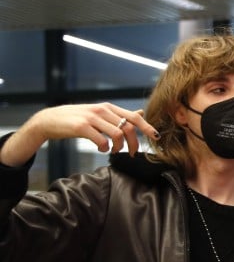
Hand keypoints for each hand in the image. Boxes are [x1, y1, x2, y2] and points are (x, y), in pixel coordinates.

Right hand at [3, 103, 156, 166]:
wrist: (49, 120)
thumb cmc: (77, 119)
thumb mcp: (100, 113)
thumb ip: (119, 115)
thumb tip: (141, 112)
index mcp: (109, 107)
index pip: (134, 116)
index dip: (147, 127)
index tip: (156, 138)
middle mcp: (102, 110)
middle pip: (128, 127)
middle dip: (134, 143)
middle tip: (132, 154)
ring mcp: (92, 117)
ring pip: (117, 134)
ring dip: (119, 147)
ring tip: (113, 151)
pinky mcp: (81, 127)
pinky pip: (101, 140)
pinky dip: (104, 148)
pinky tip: (101, 149)